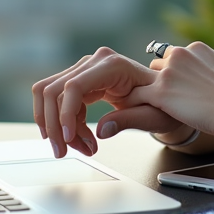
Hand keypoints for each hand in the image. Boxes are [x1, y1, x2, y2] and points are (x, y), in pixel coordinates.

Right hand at [31, 47, 179, 157]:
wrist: (163, 96)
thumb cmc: (162, 104)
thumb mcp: (152, 116)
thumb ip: (129, 120)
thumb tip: (102, 130)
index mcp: (113, 66)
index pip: (74, 86)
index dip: (65, 113)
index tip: (68, 139)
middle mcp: (95, 61)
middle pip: (53, 91)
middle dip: (54, 125)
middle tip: (64, 151)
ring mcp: (85, 68)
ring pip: (49, 95)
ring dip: (53, 125)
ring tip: (73, 147)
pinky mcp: (80, 79)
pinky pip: (57, 100)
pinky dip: (61, 122)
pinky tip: (77, 138)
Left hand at [122, 42, 213, 139]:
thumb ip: (209, 65)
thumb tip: (210, 72)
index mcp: (195, 48)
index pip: (175, 55)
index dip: (175, 72)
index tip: (178, 84)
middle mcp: (179, 55)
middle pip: (157, 64)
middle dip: (162, 79)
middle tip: (170, 96)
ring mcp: (168, 73)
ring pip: (145, 78)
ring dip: (150, 90)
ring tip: (156, 106)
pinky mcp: (160, 92)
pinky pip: (136, 95)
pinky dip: (134, 102)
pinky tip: (137, 110)